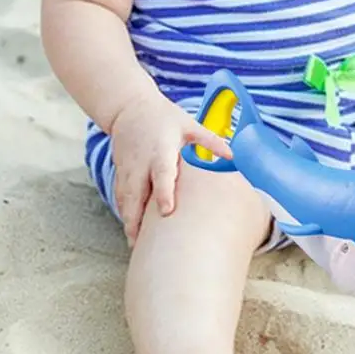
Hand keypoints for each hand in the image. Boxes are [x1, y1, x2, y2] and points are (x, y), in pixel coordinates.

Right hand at [110, 93, 231, 245]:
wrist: (129, 107)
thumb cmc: (164, 117)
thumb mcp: (189, 124)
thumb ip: (210, 141)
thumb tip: (234, 155)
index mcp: (160, 150)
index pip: (162, 173)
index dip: (163, 192)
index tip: (166, 211)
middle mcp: (141, 162)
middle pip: (136, 194)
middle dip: (136, 219)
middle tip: (141, 245)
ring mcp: (127, 168)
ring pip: (125, 199)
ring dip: (129, 221)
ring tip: (135, 245)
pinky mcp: (120, 172)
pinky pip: (120, 196)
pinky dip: (124, 213)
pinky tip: (130, 230)